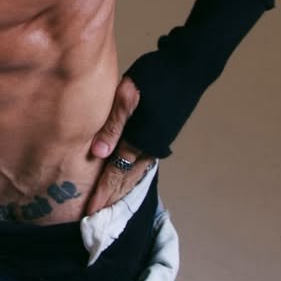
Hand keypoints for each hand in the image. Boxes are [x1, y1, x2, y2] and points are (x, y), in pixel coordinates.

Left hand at [84, 74, 148, 216]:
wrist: (190, 65)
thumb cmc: (156, 75)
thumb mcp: (128, 93)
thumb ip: (113, 123)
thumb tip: (98, 154)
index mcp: (141, 139)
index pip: (116, 174)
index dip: (102, 193)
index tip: (90, 213)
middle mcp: (151, 145)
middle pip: (126, 179)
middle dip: (110, 198)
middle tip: (96, 216)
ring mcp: (159, 141)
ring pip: (136, 172)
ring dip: (122, 189)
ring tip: (109, 202)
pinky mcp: (162, 133)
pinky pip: (143, 162)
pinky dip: (132, 174)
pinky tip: (127, 176)